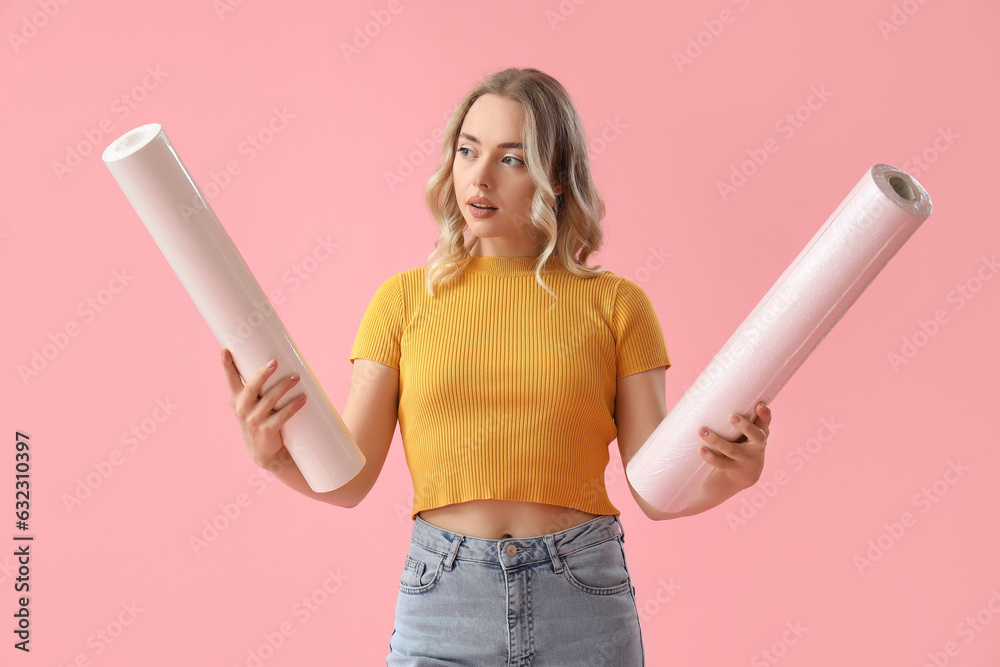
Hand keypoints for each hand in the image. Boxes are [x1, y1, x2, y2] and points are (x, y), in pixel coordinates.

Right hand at [220, 347, 306, 468]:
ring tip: (296, 376)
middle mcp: (242, 409)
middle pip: (252, 387)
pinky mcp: (267, 431)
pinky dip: (294, 406)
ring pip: (269, 399)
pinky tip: (303, 398)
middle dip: (262, 374)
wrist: (263, 451)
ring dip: (284, 386)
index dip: (226, 365)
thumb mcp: (253, 403)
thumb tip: (277, 359)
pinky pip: (282, 415)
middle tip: (274, 362)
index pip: (230, 379)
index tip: (225, 350)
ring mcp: (253, 421)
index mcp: (236, 399)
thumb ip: (258, 386)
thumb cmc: (260, 418)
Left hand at [698, 402, 771, 489]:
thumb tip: (720, 387)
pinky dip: (709, 456)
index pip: (766, 422)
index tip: (760, 405)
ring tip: (702, 430)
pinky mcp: (732, 468)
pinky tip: (700, 449)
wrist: (746, 473)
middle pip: (756, 437)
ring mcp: (744, 459)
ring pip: (731, 450)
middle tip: (732, 416)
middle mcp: (756, 446)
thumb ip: (742, 413)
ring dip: (716, 440)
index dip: (765, 414)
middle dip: (745, 426)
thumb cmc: (745, 441)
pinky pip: (720, 463)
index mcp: (761, 433)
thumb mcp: (749, 429)